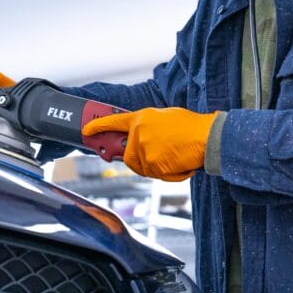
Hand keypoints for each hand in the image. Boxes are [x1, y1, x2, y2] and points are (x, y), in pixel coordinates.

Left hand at [82, 107, 218, 181]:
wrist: (205, 136)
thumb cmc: (190, 126)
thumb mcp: (164, 117)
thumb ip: (147, 126)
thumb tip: (141, 135)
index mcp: (141, 118)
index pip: (113, 122)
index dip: (98, 127)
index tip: (86, 131)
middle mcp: (138, 133)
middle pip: (128, 156)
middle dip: (139, 159)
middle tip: (157, 155)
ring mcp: (143, 149)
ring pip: (141, 167)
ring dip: (156, 167)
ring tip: (173, 156)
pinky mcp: (152, 163)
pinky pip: (155, 175)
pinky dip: (167, 174)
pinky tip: (178, 162)